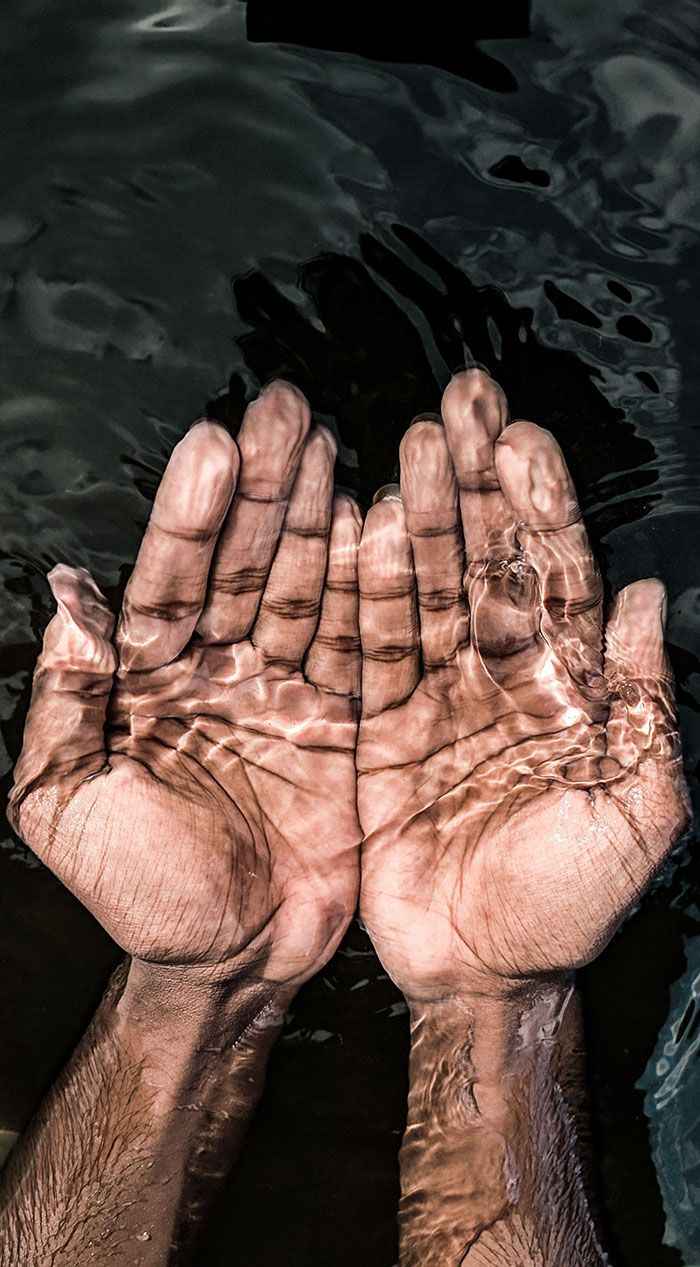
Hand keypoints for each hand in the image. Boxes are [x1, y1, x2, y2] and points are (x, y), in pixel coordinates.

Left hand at [8, 382, 361, 988]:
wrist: (229, 961)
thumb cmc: (137, 894)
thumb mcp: (62, 802)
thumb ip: (62, 699)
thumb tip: (68, 596)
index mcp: (147, 682)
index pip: (169, 582)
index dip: (191, 516)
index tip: (214, 445)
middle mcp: (218, 672)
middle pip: (246, 564)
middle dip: (264, 488)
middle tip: (286, 409)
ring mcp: (285, 693)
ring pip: (307, 589)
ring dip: (319, 515)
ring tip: (333, 441)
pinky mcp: (345, 723)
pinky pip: (362, 646)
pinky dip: (372, 589)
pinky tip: (378, 521)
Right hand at [357, 368, 688, 999]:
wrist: (482, 970)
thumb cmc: (568, 902)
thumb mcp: (638, 810)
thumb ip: (646, 702)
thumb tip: (651, 597)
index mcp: (571, 688)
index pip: (559, 576)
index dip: (541, 506)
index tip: (520, 438)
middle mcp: (503, 675)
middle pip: (487, 560)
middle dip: (475, 483)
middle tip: (458, 403)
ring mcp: (438, 695)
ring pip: (426, 588)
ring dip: (418, 517)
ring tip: (408, 447)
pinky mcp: (380, 726)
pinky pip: (369, 646)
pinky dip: (362, 590)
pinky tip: (358, 529)